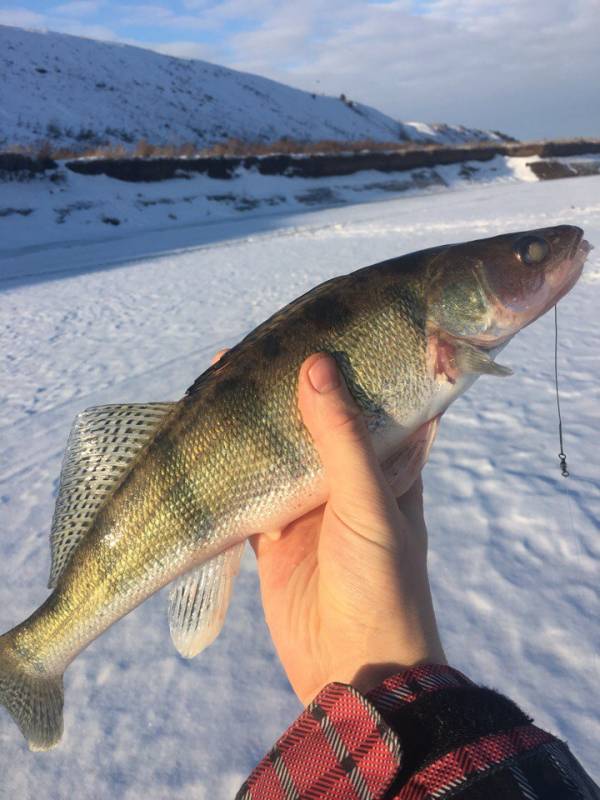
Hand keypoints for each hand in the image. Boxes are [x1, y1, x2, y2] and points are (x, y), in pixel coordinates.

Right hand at [250, 353, 445, 703]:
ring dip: (258, 420)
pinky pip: (251, 487)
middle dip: (291, 386)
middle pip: (319, 418)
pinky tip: (208, 433)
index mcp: (391, 463)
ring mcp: (310, 503)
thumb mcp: (368, 503)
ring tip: (225, 376)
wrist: (353, 668)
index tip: (322, 325)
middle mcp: (351, 476)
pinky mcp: (275, 531)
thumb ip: (342, 438)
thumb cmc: (381, 582)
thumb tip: (315, 364)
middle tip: (258, 345)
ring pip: (281, 448)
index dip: (353, 364)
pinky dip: (232, 465)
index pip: (375, 398)